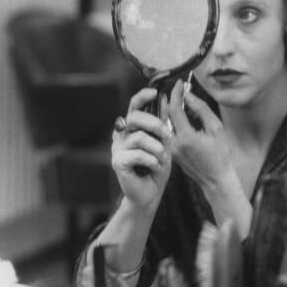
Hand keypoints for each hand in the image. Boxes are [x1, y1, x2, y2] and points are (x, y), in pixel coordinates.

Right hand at [111, 88, 171, 212]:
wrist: (151, 194)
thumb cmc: (157, 167)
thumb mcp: (164, 142)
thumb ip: (162, 122)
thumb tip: (165, 99)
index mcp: (133, 127)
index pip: (134, 106)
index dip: (143, 97)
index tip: (156, 92)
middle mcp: (122, 135)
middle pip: (134, 117)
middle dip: (154, 124)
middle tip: (168, 135)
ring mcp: (117, 148)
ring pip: (138, 137)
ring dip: (157, 148)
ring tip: (163, 159)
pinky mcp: (117, 162)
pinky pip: (137, 154)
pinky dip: (151, 160)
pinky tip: (156, 167)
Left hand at [167, 79, 232, 191]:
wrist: (216, 180)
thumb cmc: (220, 154)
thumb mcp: (216, 128)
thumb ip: (201, 109)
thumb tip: (188, 95)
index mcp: (186, 137)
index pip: (174, 109)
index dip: (176, 93)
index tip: (180, 83)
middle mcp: (174, 143)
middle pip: (165, 114)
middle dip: (170, 99)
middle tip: (177, 88)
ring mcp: (170, 149)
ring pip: (164, 123)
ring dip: (169, 109)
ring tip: (178, 99)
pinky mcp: (170, 152)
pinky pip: (167, 131)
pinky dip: (170, 120)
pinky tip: (178, 114)